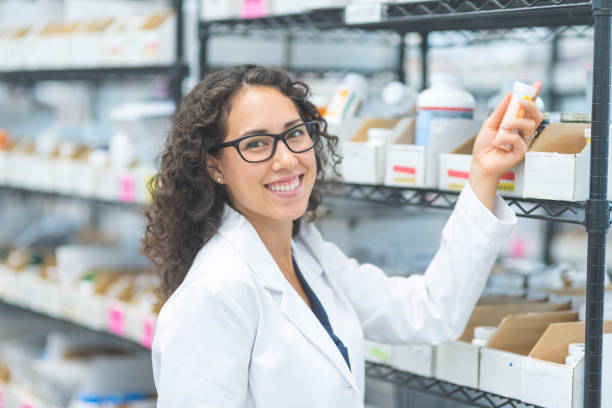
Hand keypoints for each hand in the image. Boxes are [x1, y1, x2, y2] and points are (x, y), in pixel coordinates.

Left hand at [469, 82, 542, 210]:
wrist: (480, 162)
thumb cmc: (484, 145)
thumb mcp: (489, 124)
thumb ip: (500, 110)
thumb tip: (509, 95)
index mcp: (515, 122)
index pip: (527, 107)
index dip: (533, 96)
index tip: (537, 85)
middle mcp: (521, 130)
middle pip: (535, 115)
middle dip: (530, 105)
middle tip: (521, 101)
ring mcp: (523, 140)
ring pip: (530, 125)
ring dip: (515, 122)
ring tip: (502, 126)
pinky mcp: (522, 151)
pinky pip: (519, 139)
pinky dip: (506, 138)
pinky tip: (498, 142)